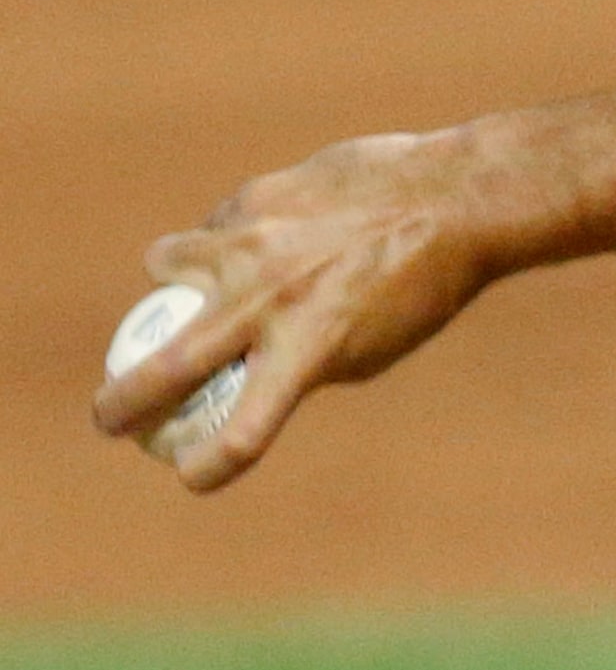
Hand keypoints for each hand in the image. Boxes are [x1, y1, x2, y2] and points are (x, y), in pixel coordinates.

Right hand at [91, 125, 529, 490]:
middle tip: (110, 418)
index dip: (207, 465)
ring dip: (169, 284)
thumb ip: (301, 358)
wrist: (453, 200)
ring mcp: (251, 245)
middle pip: (166, 367)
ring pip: (166, 267)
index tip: (190, 472)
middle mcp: (267, 302)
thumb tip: (243, 367)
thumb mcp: (368, 345)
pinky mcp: (251, 197)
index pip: (242, 433)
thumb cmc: (420, 287)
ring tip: (193, 286)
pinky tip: (264, 235)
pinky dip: (224, 239)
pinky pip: (213, 224)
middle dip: (124, 403)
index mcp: (307, 352)